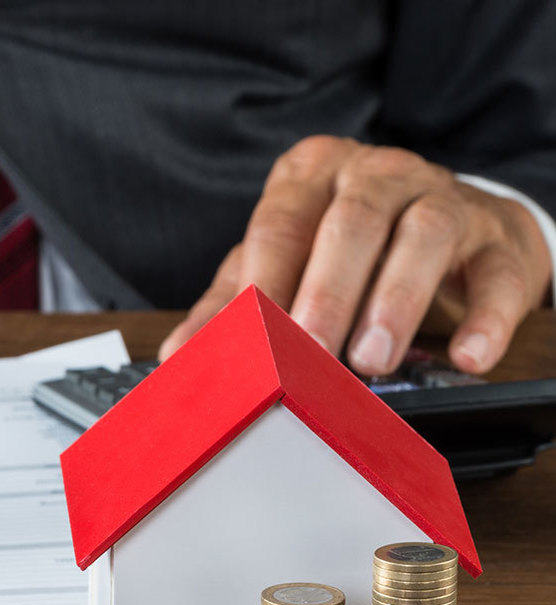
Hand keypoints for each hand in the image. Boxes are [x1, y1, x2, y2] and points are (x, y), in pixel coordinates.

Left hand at [159, 136, 552, 373]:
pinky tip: (468, 356)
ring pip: (423, 234)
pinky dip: (486, 316)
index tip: (250, 336)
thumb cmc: (347, 252)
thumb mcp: (281, 269)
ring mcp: (442, 197)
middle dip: (327, 290)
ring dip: (396, 300)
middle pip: (351, 223)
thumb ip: (230, 308)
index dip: (264, 282)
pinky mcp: (498, 237)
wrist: (450, 232)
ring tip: (373, 357)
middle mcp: (376, 173)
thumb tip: (179, 357)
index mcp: (310, 177)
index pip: (279, 225)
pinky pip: (498, 273)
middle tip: (312, 350)